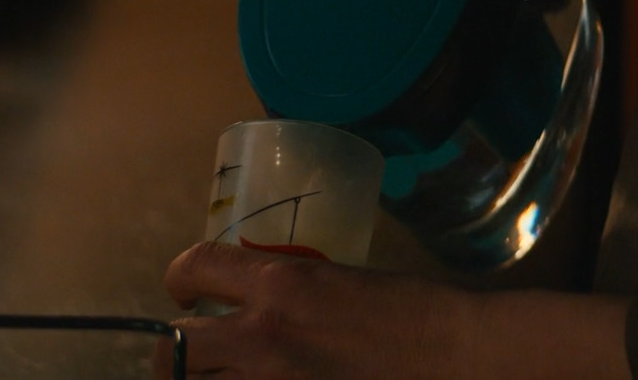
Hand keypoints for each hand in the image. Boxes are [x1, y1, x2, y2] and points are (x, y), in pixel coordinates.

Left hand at [155, 241, 631, 378]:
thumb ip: (293, 293)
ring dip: (202, 379)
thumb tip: (262, 306)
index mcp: (279, 287)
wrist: (460, 357)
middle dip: (177, 349)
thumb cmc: (418, 313)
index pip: (194, 269)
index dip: (181, 277)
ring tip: (218, 377)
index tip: (185, 289)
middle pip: (176, 347)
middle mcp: (263, 337)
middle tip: (192, 350)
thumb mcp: (344, 280)